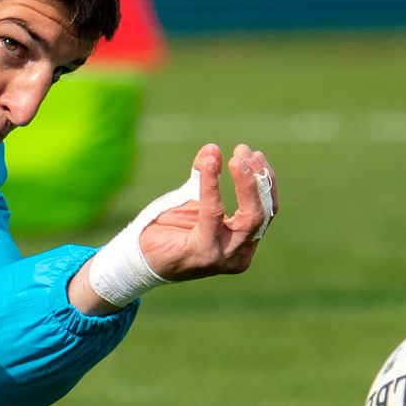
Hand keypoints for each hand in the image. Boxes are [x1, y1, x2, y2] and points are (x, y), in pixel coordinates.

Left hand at [139, 143, 276, 279]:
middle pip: (263, 214)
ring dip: (245, 184)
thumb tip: (212, 148)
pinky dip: (212, 187)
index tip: (253, 154)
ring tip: (235, 158)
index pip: (267, 210)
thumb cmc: (169, 230)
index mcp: (243, 242)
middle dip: (257, 179)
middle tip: (242, 151)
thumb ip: (205, 176)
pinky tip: (208, 165)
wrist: (138, 257)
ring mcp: (224, 257)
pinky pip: (214, 215)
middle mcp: (239, 254)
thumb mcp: (191, 199)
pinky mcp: (203, 254)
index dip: (264, 181)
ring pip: (250, 218)